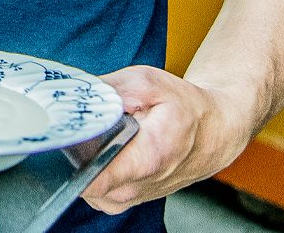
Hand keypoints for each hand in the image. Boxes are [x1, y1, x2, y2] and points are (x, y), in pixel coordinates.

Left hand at [81, 66, 249, 213]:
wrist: (213, 132)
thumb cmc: (185, 108)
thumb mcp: (147, 84)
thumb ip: (107, 90)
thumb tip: (73, 97)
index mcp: (144, 160)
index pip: (90, 177)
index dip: (70, 153)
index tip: (69, 133)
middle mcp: (134, 188)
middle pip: (79, 175)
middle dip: (76, 148)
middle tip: (93, 125)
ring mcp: (128, 199)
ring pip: (83, 182)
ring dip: (85, 158)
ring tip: (106, 136)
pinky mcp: (123, 201)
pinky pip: (92, 187)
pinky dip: (94, 167)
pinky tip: (109, 149)